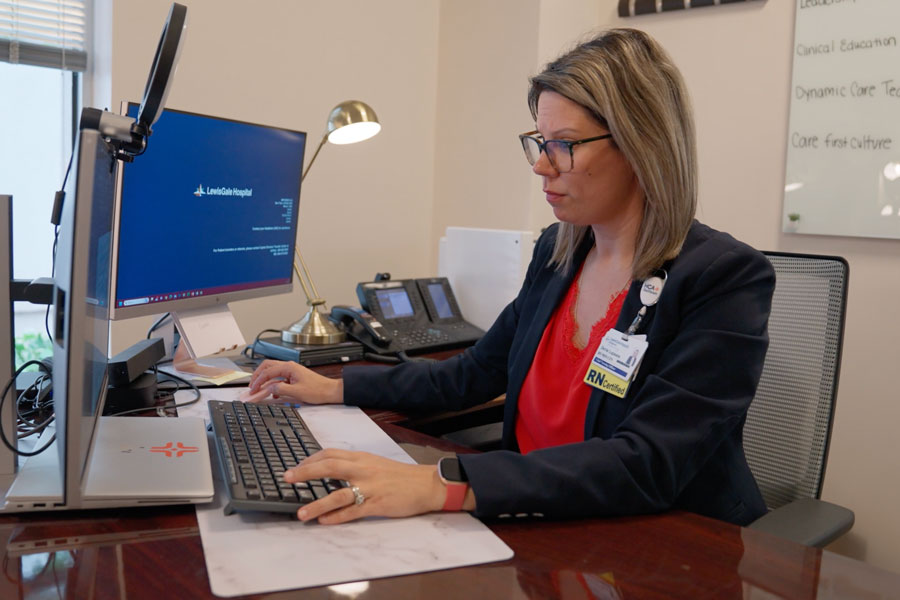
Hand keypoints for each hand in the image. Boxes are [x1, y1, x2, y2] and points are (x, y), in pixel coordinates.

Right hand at [247, 359, 342, 404]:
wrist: (329, 391)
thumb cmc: (317, 390)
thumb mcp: (296, 392)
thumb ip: (280, 389)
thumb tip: (269, 388)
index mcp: (289, 367)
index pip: (267, 372)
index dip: (258, 381)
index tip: (252, 389)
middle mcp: (289, 366)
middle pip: (267, 366)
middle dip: (257, 376)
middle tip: (252, 386)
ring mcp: (291, 371)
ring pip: (272, 371)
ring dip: (264, 379)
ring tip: (259, 388)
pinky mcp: (293, 376)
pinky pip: (279, 377)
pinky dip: (273, 383)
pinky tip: (273, 393)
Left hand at [285, 449, 446, 523]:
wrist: (426, 484)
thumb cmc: (400, 476)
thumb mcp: (375, 464)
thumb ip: (354, 466)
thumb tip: (330, 471)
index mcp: (362, 458)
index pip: (330, 454)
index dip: (310, 460)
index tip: (295, 467)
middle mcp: (363, 469)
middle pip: (329, 467)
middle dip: (305, 473)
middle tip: (287, 478)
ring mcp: (370, 487)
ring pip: (338, 493)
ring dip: (317, 504)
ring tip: (301, 513)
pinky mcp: (378, 504)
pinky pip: (354, 511)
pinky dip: (337, 517)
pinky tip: (324, 522)